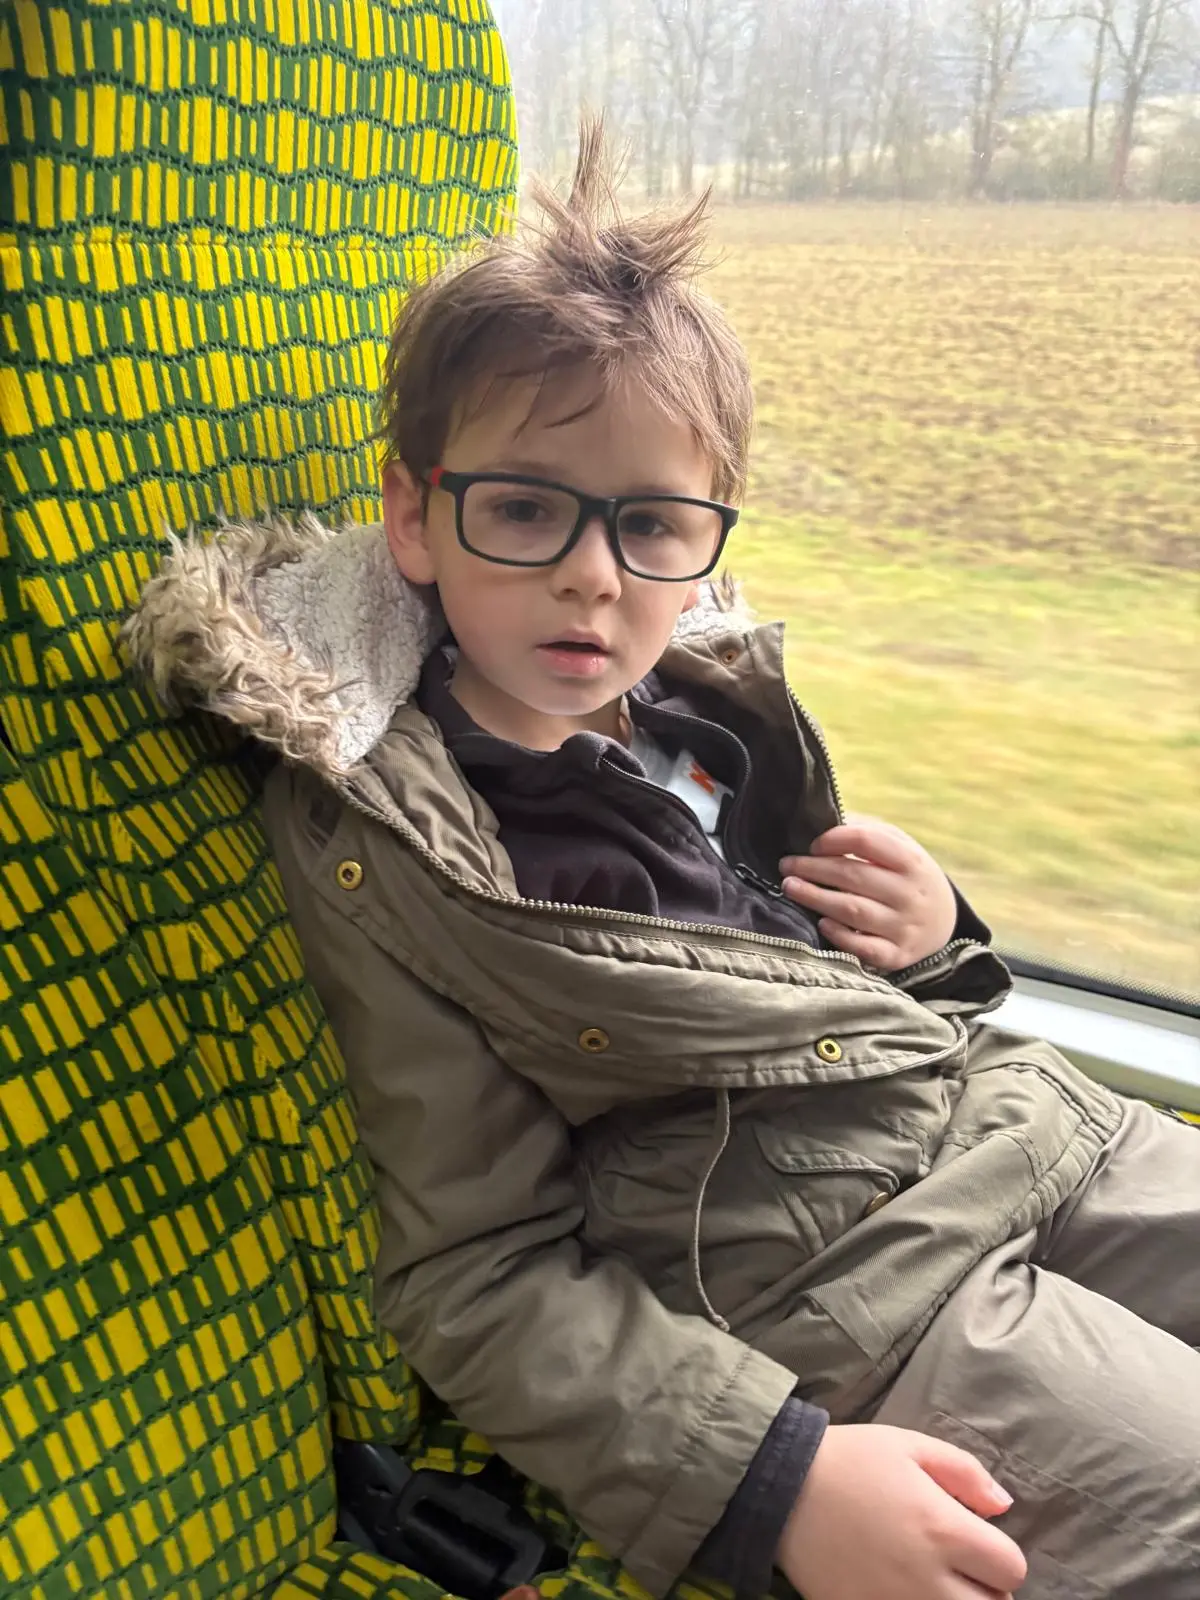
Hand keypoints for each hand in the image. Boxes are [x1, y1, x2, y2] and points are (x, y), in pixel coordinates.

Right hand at [777, 1424, 1026, 1599]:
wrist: (782, 1487)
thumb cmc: (849, 1459)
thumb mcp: (909, 1445)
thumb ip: (964, 1471)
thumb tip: (1003, 1505)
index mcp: (944, 1529)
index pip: (1011, 1569)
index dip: (999, 1555)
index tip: (977, 1543)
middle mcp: (928, 1578)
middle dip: (985, 1590)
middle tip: (959, 1569)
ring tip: (934, 1582)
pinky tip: (900, 1590)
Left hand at [780, 813, 956, 970]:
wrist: (942, 922)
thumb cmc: (906, 876)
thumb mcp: (900, 848)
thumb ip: (867, 834)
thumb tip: (822, 827)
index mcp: (911, 860)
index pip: (867, 841)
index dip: (834, 839)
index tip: (813, 845)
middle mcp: (910, 893)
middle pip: (853, 876)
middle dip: (813, 868)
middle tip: (786, 865)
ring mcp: (904, 926)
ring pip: (852, 911)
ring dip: (815, 898)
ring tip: (790, 887)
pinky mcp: (896, 954)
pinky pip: (862, 947)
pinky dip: (839, 935)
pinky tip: (821, 923)